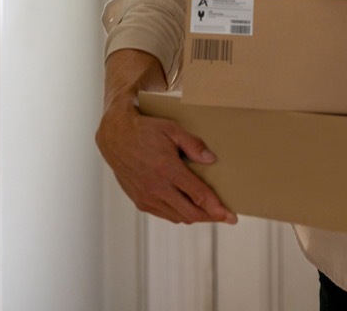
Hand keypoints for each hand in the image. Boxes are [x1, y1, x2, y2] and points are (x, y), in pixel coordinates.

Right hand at [96, 49, 235, 224]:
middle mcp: (156, 188)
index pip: (198, 195)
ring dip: (195, 216)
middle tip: (225, 216)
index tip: (232, 217)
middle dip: (211, 217)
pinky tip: (188, 207)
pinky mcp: (140, 201)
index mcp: (167, 170)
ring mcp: (146, 197)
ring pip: (178, 217)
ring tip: (209, 211)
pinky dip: (179, 214)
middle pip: (191, 213)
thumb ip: (193, 144)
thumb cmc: (145, 130)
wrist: (114, 137)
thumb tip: (212, 160)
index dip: (217, 209)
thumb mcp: (172, 129)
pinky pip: (165, 215)